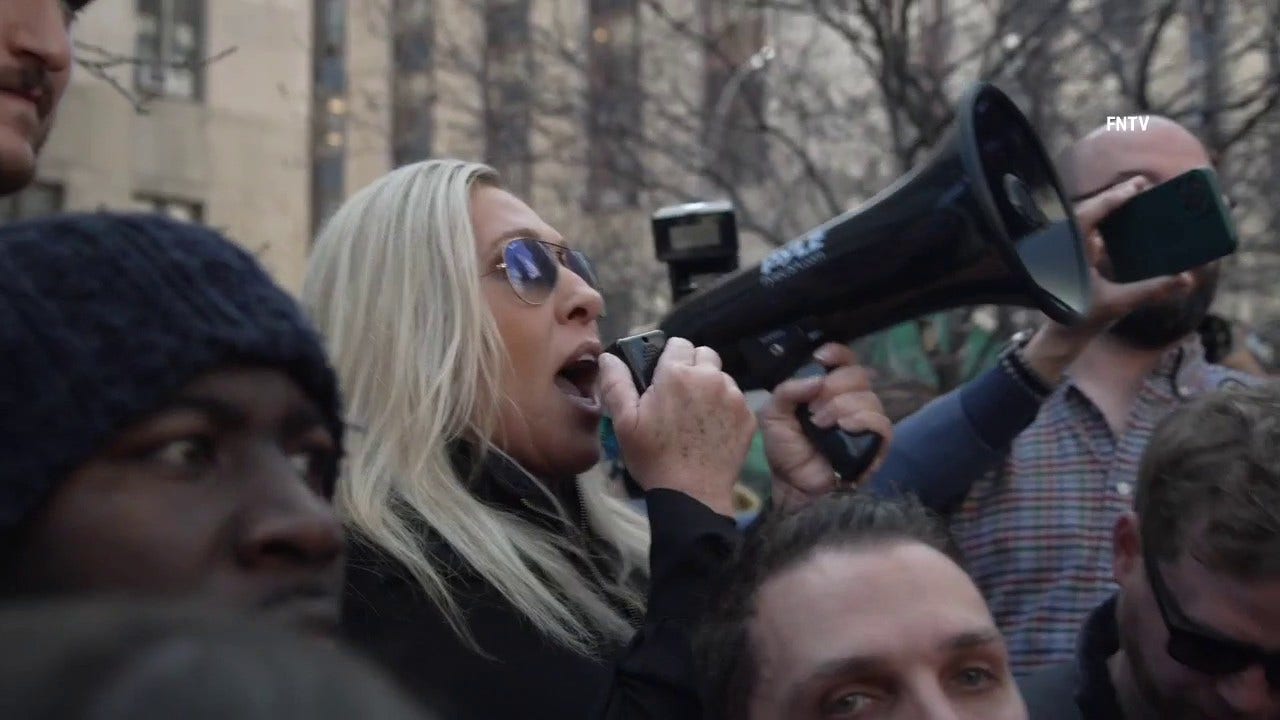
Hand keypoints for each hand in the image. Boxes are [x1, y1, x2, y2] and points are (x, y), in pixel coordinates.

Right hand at [599, 337, 756, 516]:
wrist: (692, 494)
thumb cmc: (653, 458)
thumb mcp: (624, 422)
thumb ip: (616, 383)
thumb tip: (608, 356)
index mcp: (677, 374)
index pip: (678, 343)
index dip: (669, 358)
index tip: (662, 378)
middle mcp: (710, 377)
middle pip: (704, 354)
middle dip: (692, 367)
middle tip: (679, 395)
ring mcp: (733, 396)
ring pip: (722, 376)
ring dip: (710, 386)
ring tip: (696, 414)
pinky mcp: (748, 416)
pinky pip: (736, 399)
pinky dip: (725, 407)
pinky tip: (712, 429)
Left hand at [759, 343, 892, 511]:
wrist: (792, 483)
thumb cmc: (785, 447)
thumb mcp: (774, 414)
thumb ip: (788, 390)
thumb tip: (816, 379)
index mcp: (828, 388)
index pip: (845, 359)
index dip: (837, 353)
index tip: (821, 358)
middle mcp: (851, 399)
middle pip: (858, 375)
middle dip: (833, 387)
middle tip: (812, 408)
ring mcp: (866, 421)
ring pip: (869, 397)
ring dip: (841, 407)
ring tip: (820, 424)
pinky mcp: (877, 443)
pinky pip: (880, 422)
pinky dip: (860, 421)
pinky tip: (843, 428)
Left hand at [1024, 177, 1194, 382]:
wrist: (1061, 335)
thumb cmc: (1083, 319)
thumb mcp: (1118, 303)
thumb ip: (1151, 290)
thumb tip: (1186, 280)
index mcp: (1069, 251)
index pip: (1087, 214)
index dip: (1112, 198)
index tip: (1136, 186)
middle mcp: (1063, 245)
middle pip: (1087, 210)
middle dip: (1114, 195)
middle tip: (1142, 183)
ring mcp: (1064, 249)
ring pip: (1084, 217)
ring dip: (1108, 205)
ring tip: (1134, 192)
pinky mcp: (1070, 255)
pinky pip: (1085, 229)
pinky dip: (1102, 219)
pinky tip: (1121, 215)